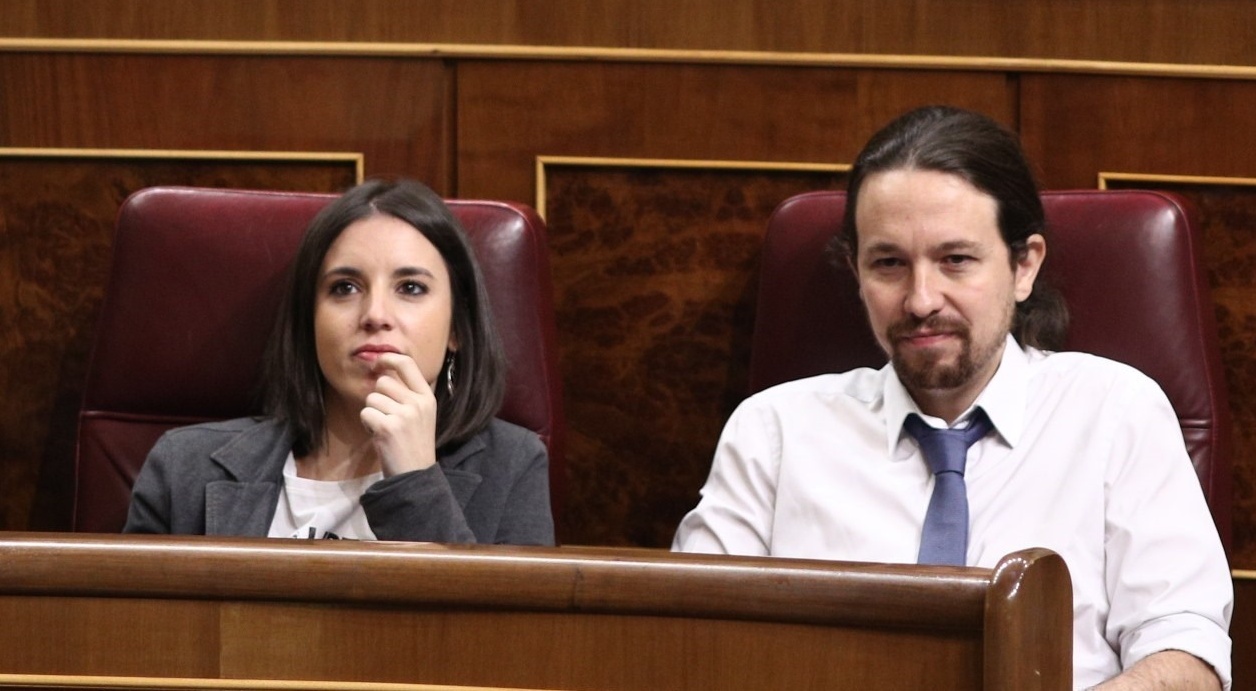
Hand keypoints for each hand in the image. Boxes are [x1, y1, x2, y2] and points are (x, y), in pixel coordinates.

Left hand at [359, 352, 438, 475]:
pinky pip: (365, 413)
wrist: (415, 475)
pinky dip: (367, 424)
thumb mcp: (421, 415)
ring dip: (372, 413)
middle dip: (378, 397)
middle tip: (387, 417)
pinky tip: (379, 436)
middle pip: (383, 382)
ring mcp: (403, 415)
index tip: (379, 362)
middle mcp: (417, 403)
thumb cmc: (414, 444)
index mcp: (427, 397)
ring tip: (385, 428)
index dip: (389, 358)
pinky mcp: (387, 427)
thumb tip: (383, 373)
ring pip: (371, 398)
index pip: (407, 364)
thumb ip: (407, 394)